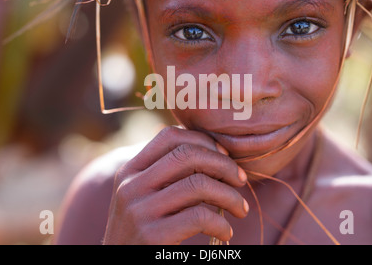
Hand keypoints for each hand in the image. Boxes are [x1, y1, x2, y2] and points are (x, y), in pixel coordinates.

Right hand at [103, 126, 248, 244]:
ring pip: (198, 185)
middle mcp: (131, 186)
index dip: (203, 140)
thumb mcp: (144, 196)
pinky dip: (221, 224)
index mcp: (131, 170)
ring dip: (230, 196)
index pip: (170, 136)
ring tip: (240, 208)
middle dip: (223, 164)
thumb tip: (216, 154)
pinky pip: (199, 217)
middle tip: (240, 180)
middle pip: (187, 155)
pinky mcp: (152, 235)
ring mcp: (139, 210)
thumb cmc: (143, 230)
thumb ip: (167, 175)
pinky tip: (225, 232)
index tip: (224, 155)